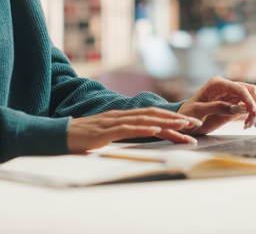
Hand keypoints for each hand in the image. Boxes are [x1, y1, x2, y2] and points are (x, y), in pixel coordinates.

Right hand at [67, 107, 202, 152]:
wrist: (59, 135)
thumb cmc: (82, 138)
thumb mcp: (107, 136)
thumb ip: (122, 135)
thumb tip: (140, 140)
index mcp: (123, 117)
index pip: (152, 116)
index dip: (171, 118)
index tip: (189, 125)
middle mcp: (121, 116)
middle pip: (153, 115)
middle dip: (176, 120)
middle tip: (195, 124)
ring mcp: (113, 122)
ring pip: (144, 120)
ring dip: (165, 123)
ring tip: (182, 126)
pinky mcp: (105, 131)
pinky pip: (127, 129)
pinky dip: (143, 129)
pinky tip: (155, 131)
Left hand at [177, 76, 255, 134]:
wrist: (185, 122)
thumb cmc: (188, 114)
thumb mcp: (198, 111)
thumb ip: (216, 107)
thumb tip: (236, 108)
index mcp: (217, 84)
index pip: (239, 88)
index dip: (249, 99)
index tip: (253, 112)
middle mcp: (227, 87)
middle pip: (251, 90)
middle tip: (255, 120)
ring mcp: (232, 96)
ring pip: (253, 96)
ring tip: (254, 123)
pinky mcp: (234, 105)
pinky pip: (249, 106)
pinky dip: (254, 114)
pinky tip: (249, 124)